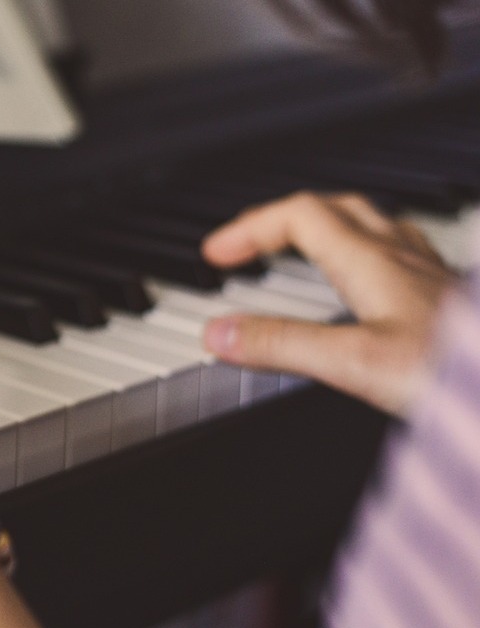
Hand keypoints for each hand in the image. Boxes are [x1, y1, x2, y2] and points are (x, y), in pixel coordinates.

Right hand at [201, 191, 458, 414]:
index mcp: (373, 261)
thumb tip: (219, 335)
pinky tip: (373, 285)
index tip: (216, 252)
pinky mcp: (450, 300)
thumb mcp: (355, 363)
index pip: (298, 215)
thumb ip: (283, 345)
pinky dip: (365, 256)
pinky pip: (400, 255)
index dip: (250, 227)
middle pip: (334, 210)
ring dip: (327, 229)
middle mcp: (403, 256)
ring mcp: (431, 275)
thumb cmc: (458, 372)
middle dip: (282, 220)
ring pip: (372, 226)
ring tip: (302, 250)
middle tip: (249, 244)